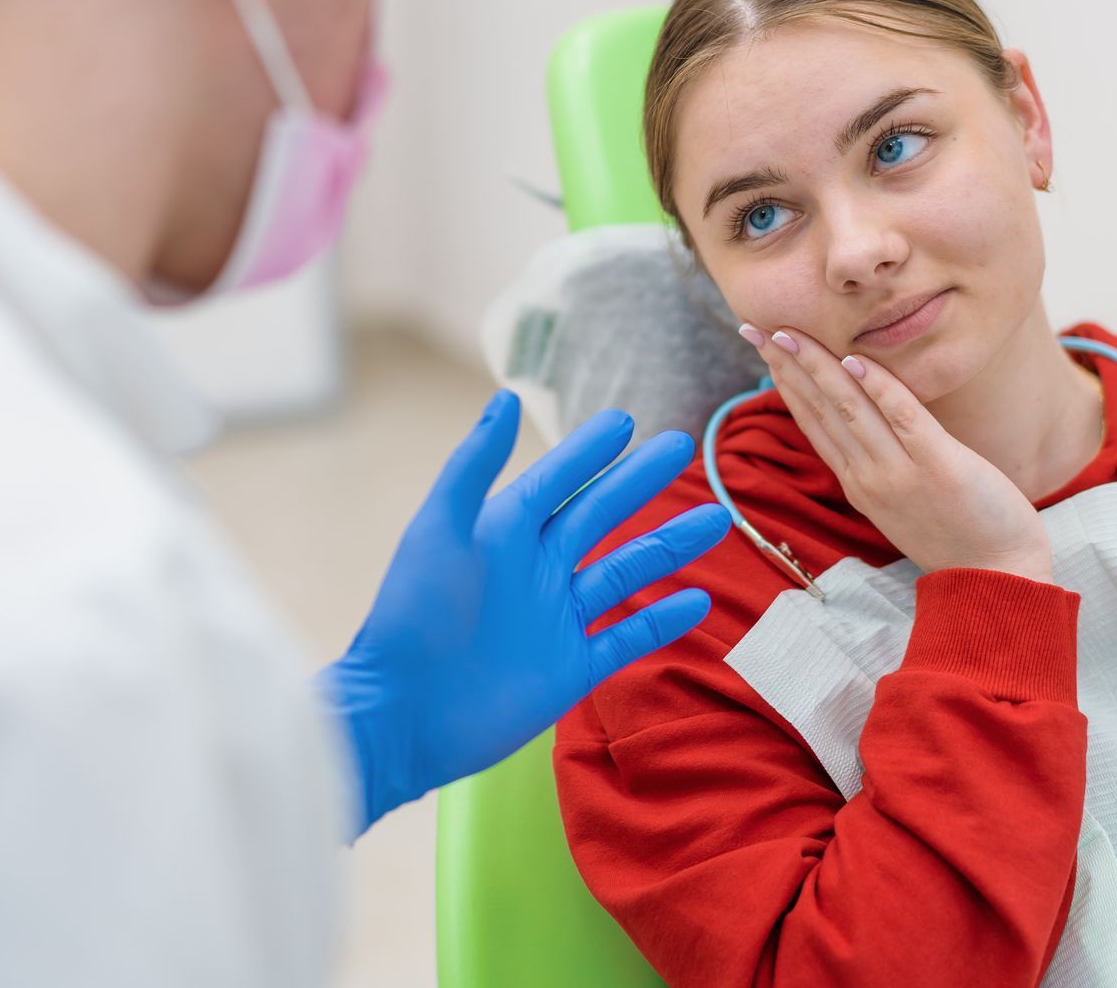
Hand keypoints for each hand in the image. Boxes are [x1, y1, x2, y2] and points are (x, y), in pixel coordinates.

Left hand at [319, 391, 728, 836]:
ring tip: (715, 518)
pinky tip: (698, 599)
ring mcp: (557, 620)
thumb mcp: (439, 530)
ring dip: (669, 545)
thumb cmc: (410, 618)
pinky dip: (663, 620)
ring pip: (626, 571)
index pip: (556, 480)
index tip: (623, 421)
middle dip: (640, 482)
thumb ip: (473, 465)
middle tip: (681, 446)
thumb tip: (506, 399)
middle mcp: (535, 570)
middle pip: (601, 516)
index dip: (588, 451)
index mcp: (501, 534)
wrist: (400, 716)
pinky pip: (628, 637)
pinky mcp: (571, 669)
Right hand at [742, 324, 1053, 583]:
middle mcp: (869, 476)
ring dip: (817, 367)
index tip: (764, 347)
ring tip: (789, 334)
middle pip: (820, 409)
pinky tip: (856, 360)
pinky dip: (880, 389)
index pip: (813, 422)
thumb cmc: (957, 536)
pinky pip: (905, 420)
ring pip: (850, 409)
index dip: (785, 382)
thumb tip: (863, 426)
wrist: (996, 581)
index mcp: (859, 482)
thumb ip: (878, 464)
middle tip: (756, 327)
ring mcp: (901, 472)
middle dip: (786, 365)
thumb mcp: (900, 503)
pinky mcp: (939, 466)